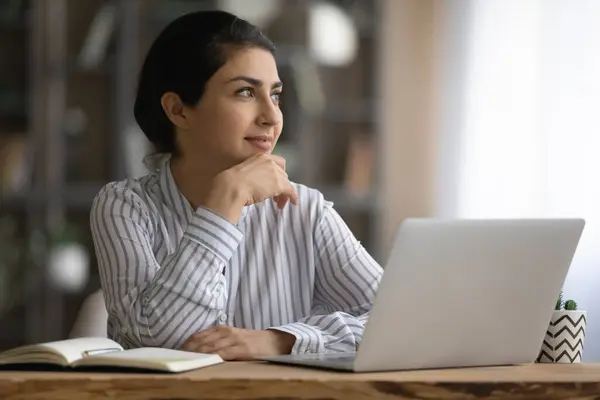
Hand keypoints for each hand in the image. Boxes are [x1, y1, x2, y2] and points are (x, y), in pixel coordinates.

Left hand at [181, 325, 295, 360]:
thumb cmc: (252, 342)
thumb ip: (218, 340)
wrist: (275, 342)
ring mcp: (234, 341)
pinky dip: (213, 357)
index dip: (185, 345)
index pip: (198, 336)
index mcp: (222, 329)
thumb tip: (198, 351)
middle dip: (187, 351)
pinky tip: (205, 362)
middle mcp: (226, 332)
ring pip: (210, 348)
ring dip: (197, 355)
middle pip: (201, 342)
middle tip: (176, 359)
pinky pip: (224, 354)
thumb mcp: (233, 337)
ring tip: (185, 361)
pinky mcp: (242, 350)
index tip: (175, 353)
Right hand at [203, 154, 298, 222]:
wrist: (231, 187)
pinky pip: (290, 191)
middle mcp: (270, 161)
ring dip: (284, 193)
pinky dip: (293, 197)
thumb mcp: (243, 174)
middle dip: (280, 185)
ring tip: (279, 204)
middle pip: (282, 174)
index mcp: (260, 157)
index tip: (275, 182)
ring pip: (286, 183)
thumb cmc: (231, 183)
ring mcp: (275, 172)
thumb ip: (253, 175)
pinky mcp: (279, 184)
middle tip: (275, 197)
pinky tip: (293, 203)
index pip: (277, 162)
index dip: (278, 173)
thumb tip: (258, 186)